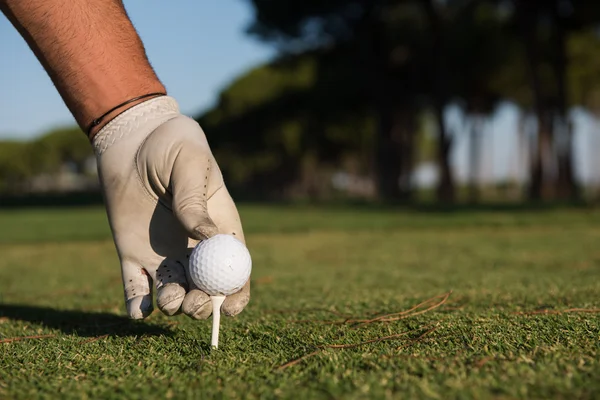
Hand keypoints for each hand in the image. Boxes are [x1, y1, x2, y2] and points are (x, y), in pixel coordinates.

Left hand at [92, 96, 249, 319]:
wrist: (133, 139)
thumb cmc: (172, 144)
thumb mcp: (190, 165)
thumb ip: (195, 200)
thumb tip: (205, 237)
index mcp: (219, 227)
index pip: (234, 267)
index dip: (236, 291)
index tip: (230, 307)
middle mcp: (194, 247)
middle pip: (204, 287)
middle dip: (202, 304)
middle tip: (193, 303)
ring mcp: (164, 253)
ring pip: (174, 292)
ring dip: (174, 305)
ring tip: (168, 298)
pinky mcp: (133, 254)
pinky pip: (136, 287)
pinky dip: (138, 306)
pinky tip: (139, 311)